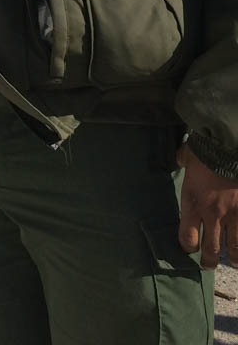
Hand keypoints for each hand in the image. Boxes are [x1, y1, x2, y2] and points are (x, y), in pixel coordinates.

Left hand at [177, 142, 237, 267]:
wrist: (228, 147)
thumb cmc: (205, 150)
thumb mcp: (187, 156)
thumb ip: (182, 162)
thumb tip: (181, 159)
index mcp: (192, 202)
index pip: (187, 236)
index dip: (187, 246)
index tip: (188, 248)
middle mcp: (212, 214)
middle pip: (210, 249)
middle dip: (209, 260)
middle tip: (207, 265)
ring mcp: (234, 216)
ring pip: (234, 248)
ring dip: (234, 258)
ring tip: (234, 263)